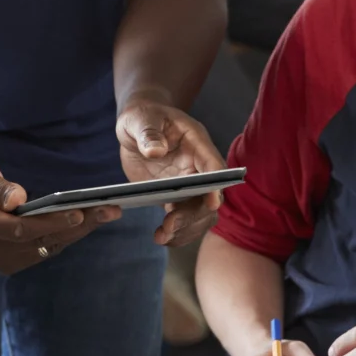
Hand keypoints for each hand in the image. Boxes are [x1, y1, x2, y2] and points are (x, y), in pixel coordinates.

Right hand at [0, 160, 114, 275]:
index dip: (51, 223)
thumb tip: (18, 198)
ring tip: (107, 213)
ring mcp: (2, 261)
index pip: (21, 230)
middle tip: (110, 210)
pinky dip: (66, 236)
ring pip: (48, 248)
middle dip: (78, 225)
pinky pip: (44, 250)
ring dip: (78, 232)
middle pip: (42, 241)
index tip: (79, 212)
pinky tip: (87, 221)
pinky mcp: (11, 262)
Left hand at [115, 96, 227, 246]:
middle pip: (208, 196)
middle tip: (169, 226)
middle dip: (194, 214)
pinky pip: (183, 218)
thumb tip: (155, 151)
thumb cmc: (143, 117)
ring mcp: (189, 182)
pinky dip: (176, 232)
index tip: (212, 203)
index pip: (213, 165)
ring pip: (200, 213)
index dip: (216, 185)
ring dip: (186, 228)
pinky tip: (160, 238)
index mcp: (196, 143)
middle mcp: (198, 166)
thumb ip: (148, 133)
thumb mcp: (140, 119)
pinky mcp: (176, 195)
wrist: (139, 125)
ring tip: (162, 237)